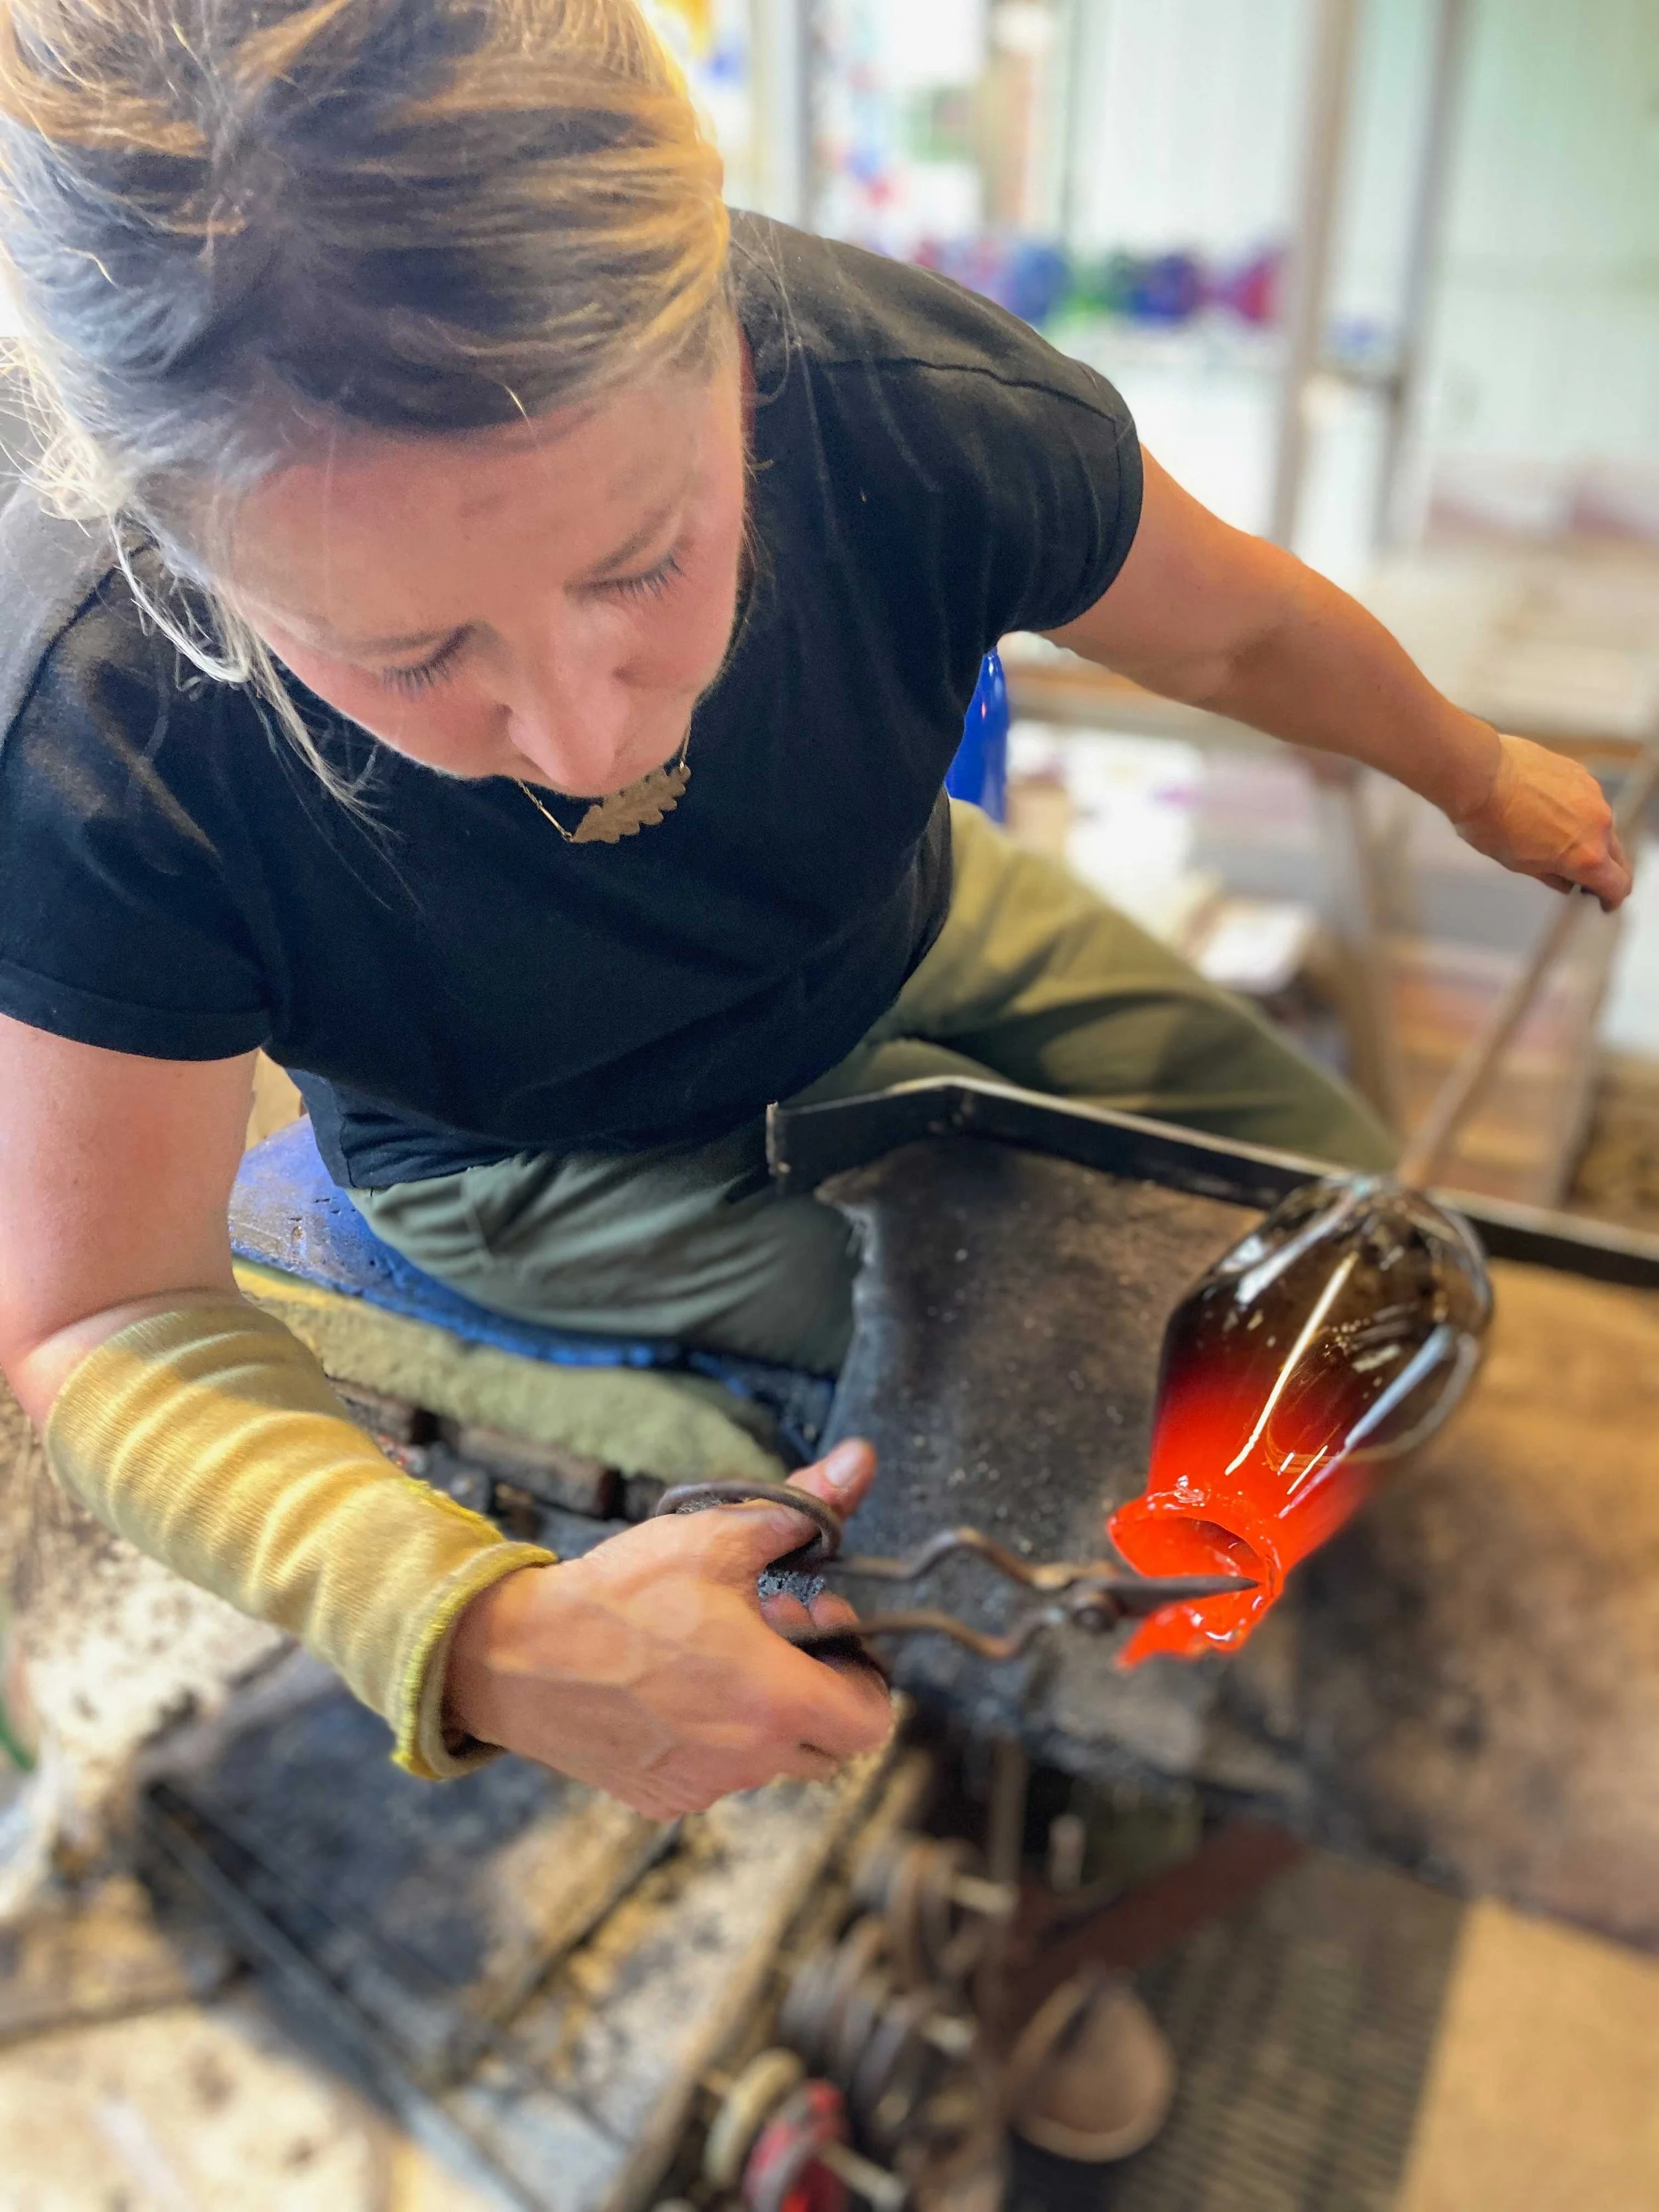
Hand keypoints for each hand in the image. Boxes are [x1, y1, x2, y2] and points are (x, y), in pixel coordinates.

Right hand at [442, 1439, 892, 1818]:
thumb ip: (801, 1508)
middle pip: (828, 1747)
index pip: (871, 1723)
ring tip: (718, 1654)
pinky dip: (714, 1739)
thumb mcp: (716, 1537)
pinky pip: (715, 1775)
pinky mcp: (660, 1798)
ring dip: (765, 1715)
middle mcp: (747, 1762)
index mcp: (775, 1703)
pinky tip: (676, 1687)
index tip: (830, 1637)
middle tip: (776, 1636)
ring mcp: (703, 1787)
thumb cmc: (619, 1597)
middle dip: (820, 1694)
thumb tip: (859, 1462)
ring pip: (770, 1761)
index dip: (867, 1679)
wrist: (517, 1657)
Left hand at [1451, 731, 1631, 908]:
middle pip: (1616, 855)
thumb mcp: (1518, 864)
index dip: (1611, 897)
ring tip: (1561, 839)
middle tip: (1587, 876)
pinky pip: (1588, 800)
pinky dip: (1578, 811)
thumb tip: (1566, 881)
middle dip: (1605, 870)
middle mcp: (1600, 825)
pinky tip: (1553, 811)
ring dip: (1590, 837)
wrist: (1480, 774)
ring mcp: (1594, 796)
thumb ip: (1551, 875)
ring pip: (1602, 825)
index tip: (1605, 902)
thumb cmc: (1491, 823)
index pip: (1617, 884)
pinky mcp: (1582, 774)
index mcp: (1586, 856)